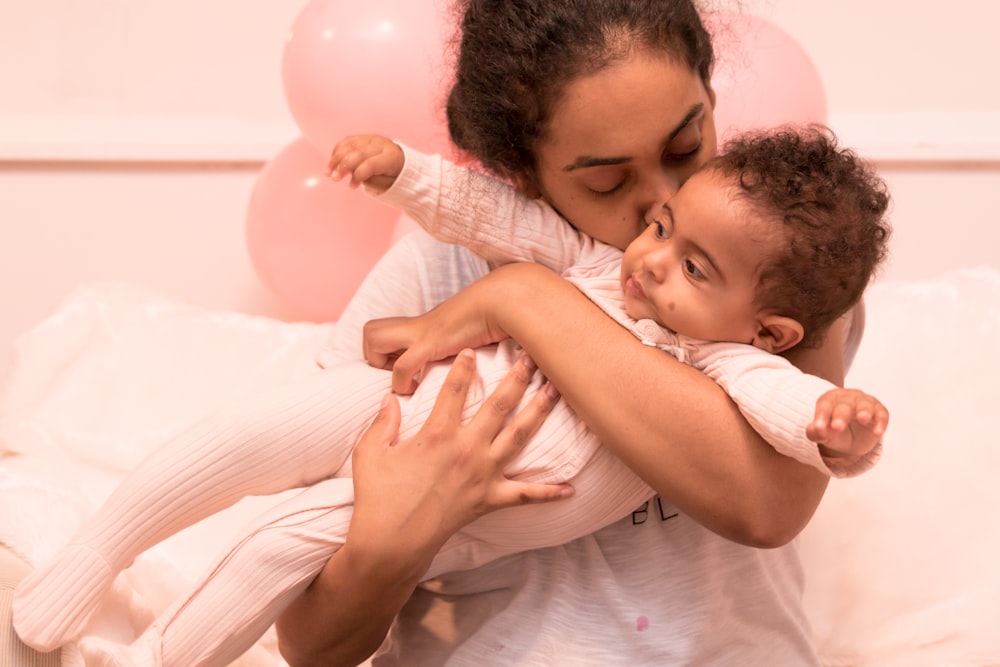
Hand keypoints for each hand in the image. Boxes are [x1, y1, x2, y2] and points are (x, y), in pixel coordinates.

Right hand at [327, 134, 404, 193]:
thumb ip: (373, 181)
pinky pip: (347, 141)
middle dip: (344, 166)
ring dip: (336, 158)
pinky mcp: (362, 137)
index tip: (351, 187)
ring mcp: (370, 138)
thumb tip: (355, 175)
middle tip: (335, 178)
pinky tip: (332, 163)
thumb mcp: (388, 184)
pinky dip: (337, 151)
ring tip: (329, 172)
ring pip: (350, 144)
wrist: (399, 160)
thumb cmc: (393, 176)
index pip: (371, 164)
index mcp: (391, 157)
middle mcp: (380, 144)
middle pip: (359, 152)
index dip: (358, 175)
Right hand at [347, 349, 571, 576]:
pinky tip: (570, 489)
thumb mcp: (369, 453)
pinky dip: (548, 493)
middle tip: (533, 357)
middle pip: (498, 405)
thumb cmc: (377, 498)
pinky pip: (525, 496)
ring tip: (556, 391)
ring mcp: (482, 475)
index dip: (464, 366)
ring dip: (538, 412)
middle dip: (517, 378)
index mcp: (437, 435)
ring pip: (518, 438)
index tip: (473, 348)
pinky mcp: (489, 501)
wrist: (390, 544)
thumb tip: (390, 398)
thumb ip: (382, 422)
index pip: (454, 390)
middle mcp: (466, 450)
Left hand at [363, 278, 510, 393]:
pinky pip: (402, 367)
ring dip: (382, 365)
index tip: (405, 371)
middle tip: (399, 371)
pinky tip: (418, 389)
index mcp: (423, 324)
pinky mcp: (432, 343)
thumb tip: (464, 351)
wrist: (504, 301)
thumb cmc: (493, 317)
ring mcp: (421, 332)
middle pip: (370, 331)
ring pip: (373, 339)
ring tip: (406, 379)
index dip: (386, 353)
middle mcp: (416, 325)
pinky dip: (403, 383)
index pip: (383, 332)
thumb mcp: (469, 331)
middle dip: (376, 355)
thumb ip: (459, 339)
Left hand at [807, 387, 888, 459]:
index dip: (821, 415)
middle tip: (837, 427)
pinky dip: (880, 422)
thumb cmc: (833, 431)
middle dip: (841, 415)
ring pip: (865, 404)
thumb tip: (818, 430)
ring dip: (864, 411)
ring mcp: (864, 402)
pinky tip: (877, 432)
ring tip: (862, 419)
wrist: (852, 438)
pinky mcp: (879, 411)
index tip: (819, 427)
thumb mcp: (823, 434)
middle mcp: (847, 397)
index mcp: (829, 399)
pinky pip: (881, 414)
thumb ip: (816, 432)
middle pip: (844, 404)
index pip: (824, 404)